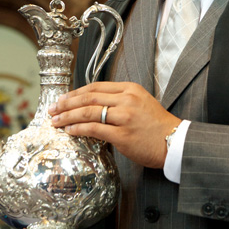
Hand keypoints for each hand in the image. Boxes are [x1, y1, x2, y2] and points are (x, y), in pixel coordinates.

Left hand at [49, 81, 180, 168]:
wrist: (175, 142)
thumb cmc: (157, 125)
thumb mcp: (141, 102)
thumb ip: (120, 100)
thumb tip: (93, 104)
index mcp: (130, 89)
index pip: (96, 87)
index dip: (76, 92)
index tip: (63, 98)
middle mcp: (127, 100)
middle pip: (89, 97)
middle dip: (67, 103)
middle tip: (53, 108)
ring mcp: (125, 117)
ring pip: (88, 112)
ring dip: (68, 116)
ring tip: (55, 121)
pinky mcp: (123, 135)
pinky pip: (94, 129)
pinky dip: (78, 129)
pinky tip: (69, 131)